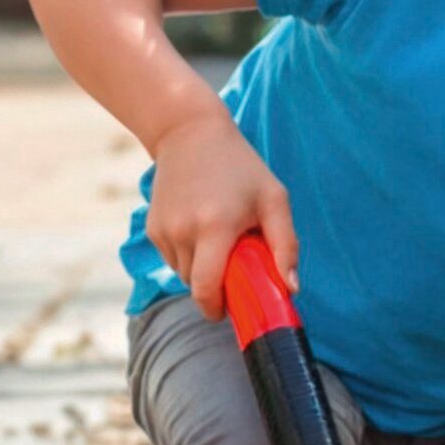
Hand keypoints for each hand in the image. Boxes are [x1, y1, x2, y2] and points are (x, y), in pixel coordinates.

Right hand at [145, 111, 297, 319]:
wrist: (189, 133)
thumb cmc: (241, 167)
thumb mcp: (274, 199)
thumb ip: (286, 245)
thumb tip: (291, 289)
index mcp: (215, 227)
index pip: (206, 289)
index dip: (216, 309)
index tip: (230, 311)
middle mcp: (184, 232)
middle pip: (196, 286)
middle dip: (215, 288)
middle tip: (235, 267)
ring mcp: (164, 230)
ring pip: (182, 273)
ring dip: (201, 269)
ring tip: (218, 240)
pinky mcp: (152, 228)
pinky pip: (172, 258)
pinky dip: (187, 255)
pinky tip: (200, 227)